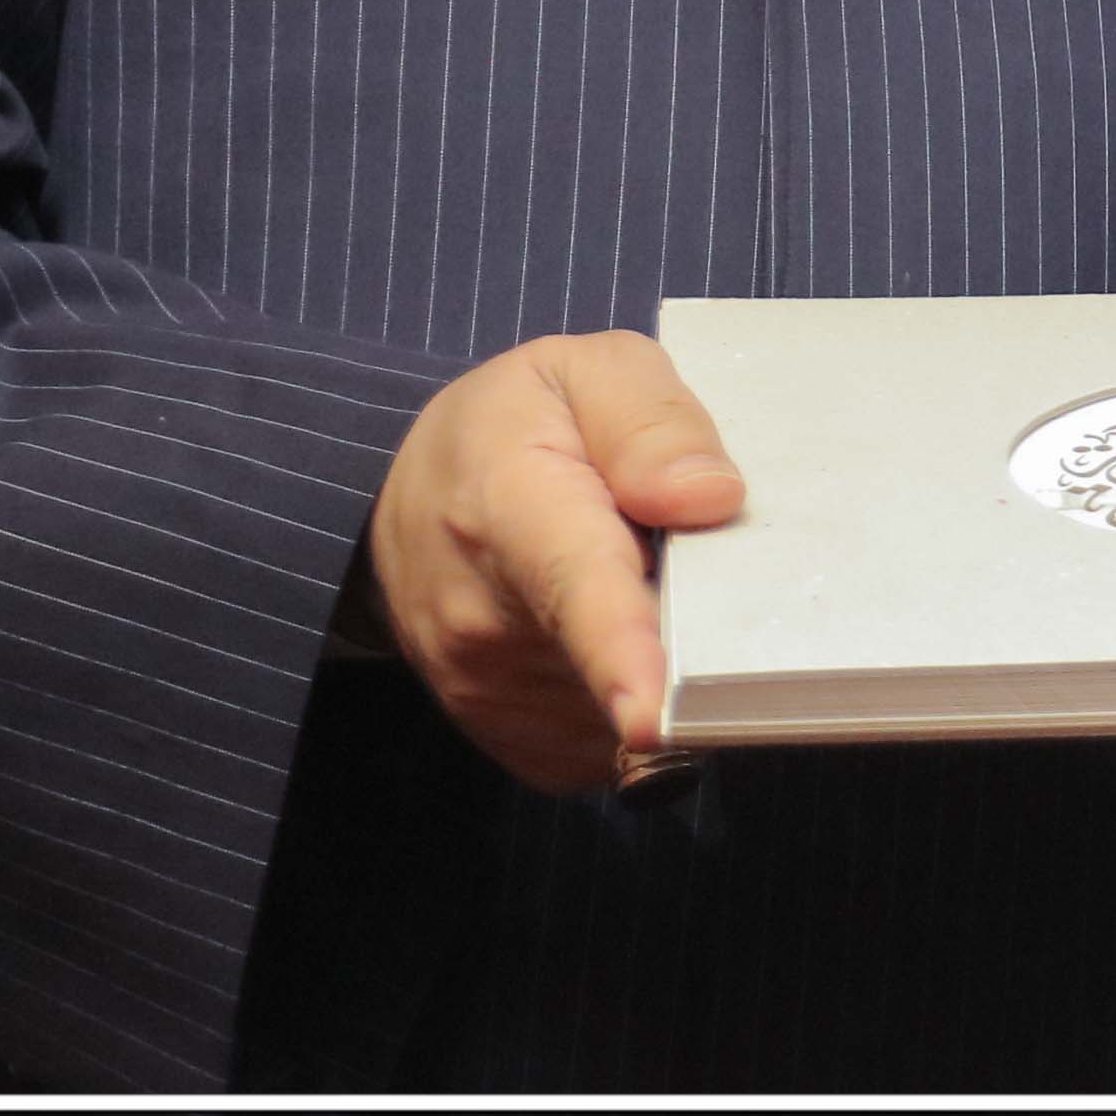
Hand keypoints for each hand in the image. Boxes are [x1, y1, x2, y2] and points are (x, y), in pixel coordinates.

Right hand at [368, 332, 744, 795]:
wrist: (404, 502)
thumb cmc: (511, 426)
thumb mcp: (579, 372)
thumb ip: (650, 422)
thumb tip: (711, 499)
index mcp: (514, 510)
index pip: (573, 590)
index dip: (619, 655)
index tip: (649, 716)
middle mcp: (486, 621)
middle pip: (627, 658)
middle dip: (697, 631)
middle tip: (702, 560)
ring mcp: (491, 693)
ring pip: (627, 709)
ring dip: (669, 665)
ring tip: (645, 586)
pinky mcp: (516, 740)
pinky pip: (611, 743)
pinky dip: (638, 701)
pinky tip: (629, 640)